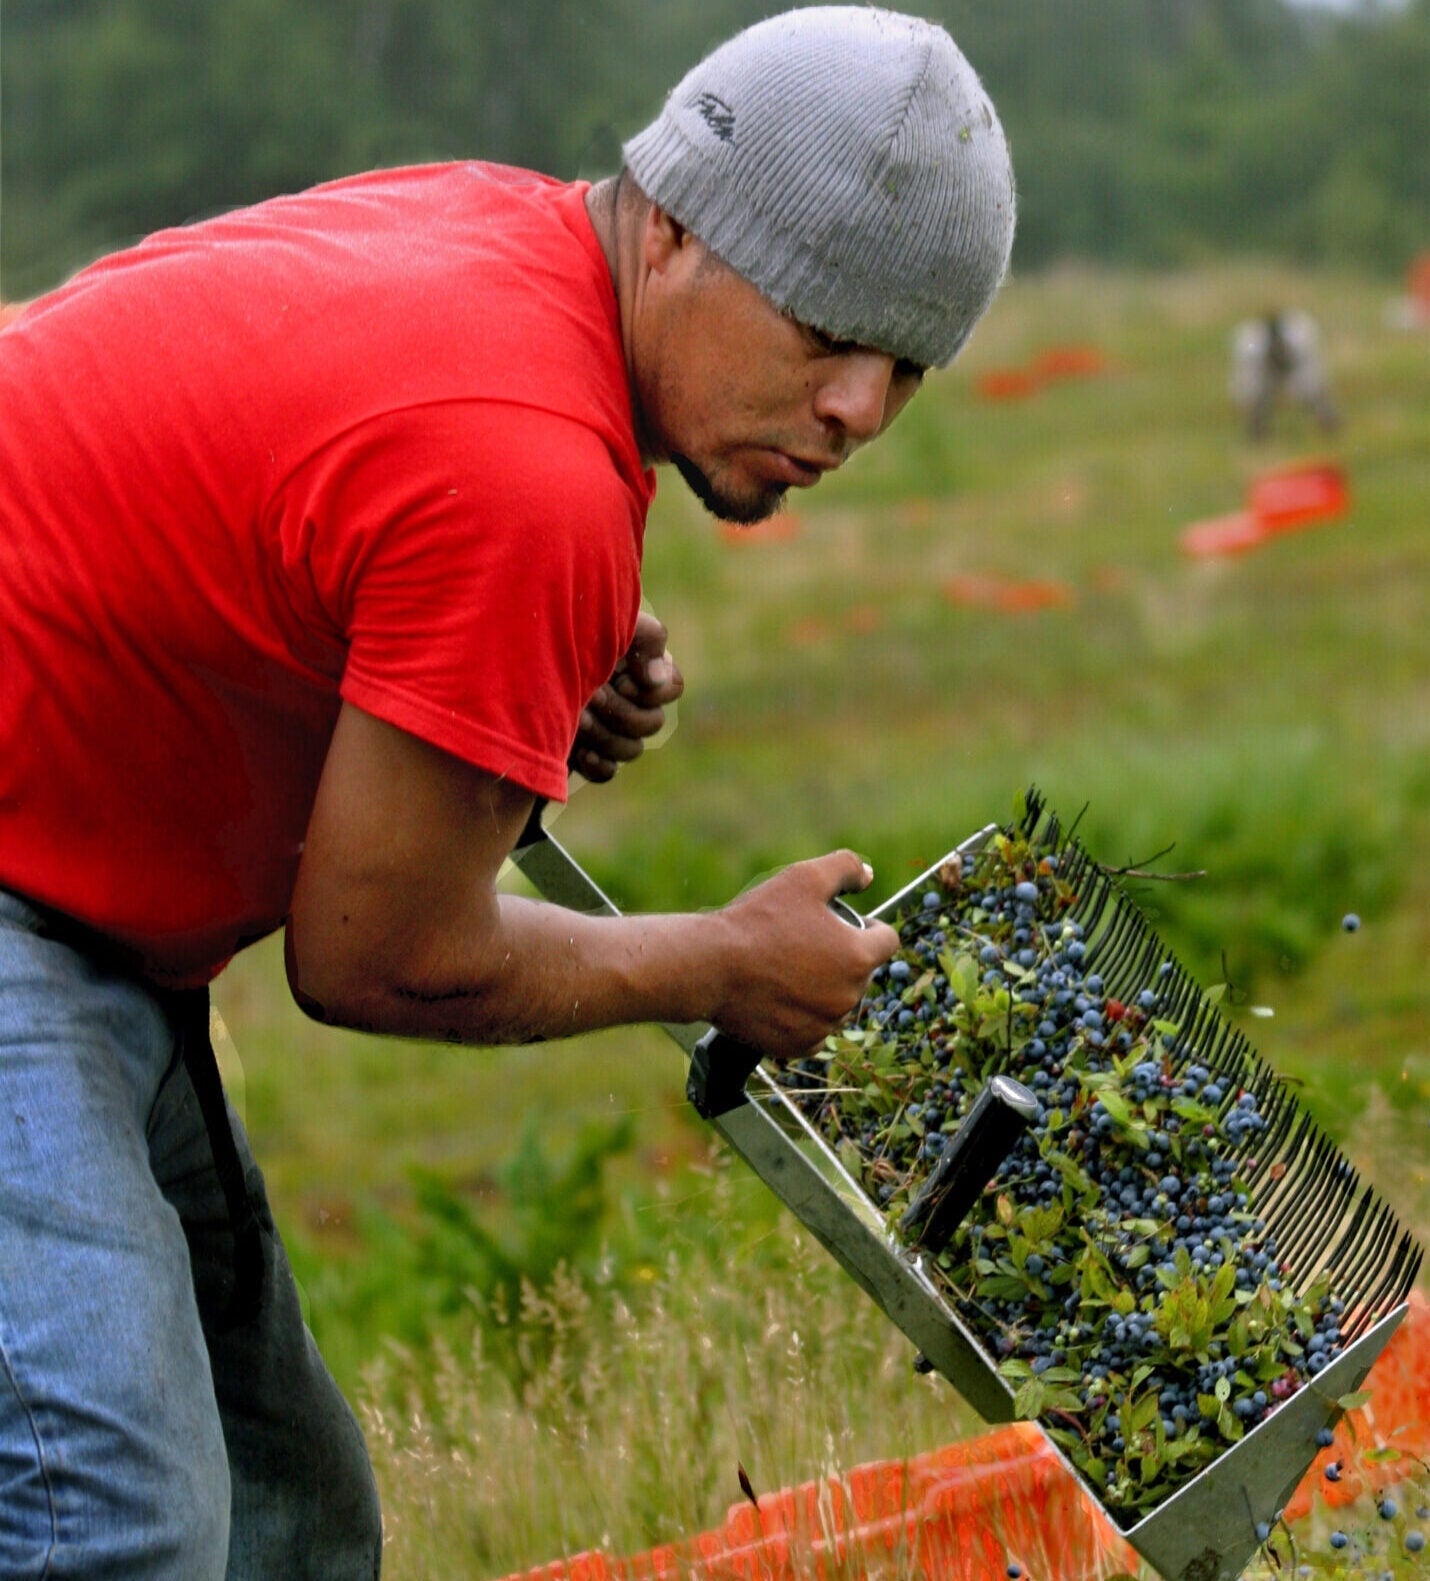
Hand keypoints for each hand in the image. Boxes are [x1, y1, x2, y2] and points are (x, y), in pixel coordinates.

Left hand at [569, 611, 684, 782]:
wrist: (512, 653)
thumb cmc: (564, 631)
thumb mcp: (607, 621)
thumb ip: (648, 637)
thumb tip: (656, 678)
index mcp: (637, 666)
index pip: (672, 687)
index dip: (654, 690)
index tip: (623, 680)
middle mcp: (628, 698)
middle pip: (653, 723)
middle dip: (621, 711)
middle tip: (591, 695)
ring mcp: (607, 727)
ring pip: (632, 750)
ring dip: (605, 735)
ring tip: (578, 718)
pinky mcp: (584, 751)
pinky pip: (607, 772)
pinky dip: (597, 765)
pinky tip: (580, 751)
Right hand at [709, 851, 899, 1060]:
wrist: (709, 966)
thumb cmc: (757, 920)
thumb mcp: (804, 877)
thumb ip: (845, 868)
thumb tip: (869, 875)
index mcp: (858, 956)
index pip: (887, 940)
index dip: (869, 927)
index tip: (845, 924)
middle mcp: (849, 996)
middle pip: (861, 973)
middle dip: (843, 958)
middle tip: (804, 943)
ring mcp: (824, 1024)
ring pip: (837, 1002)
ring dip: (823, 988)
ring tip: (787, 969)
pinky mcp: (799, 1045)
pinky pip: (815, 1031)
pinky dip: (803, 1017)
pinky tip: (779, 997)